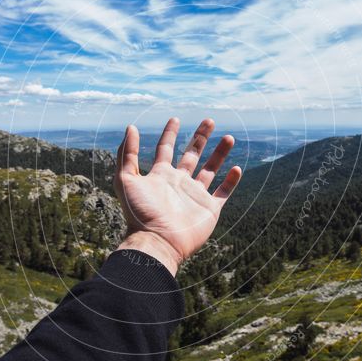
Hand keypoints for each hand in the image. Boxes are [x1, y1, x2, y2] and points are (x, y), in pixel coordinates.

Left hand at [114, 117, 241, 275]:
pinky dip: (231, 181)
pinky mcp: (209, 210)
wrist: (157, 242)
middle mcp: (179, 184)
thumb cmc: (140, 213)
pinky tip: (236, 168)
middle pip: (192, 155)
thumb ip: (127, 153)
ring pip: (210, 170)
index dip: (170, 133)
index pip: (166, 149)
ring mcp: (195, 196)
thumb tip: (130, 127)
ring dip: (219, 154)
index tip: (175, 119)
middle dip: (200, 137)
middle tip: (209, 120)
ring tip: (228, 137)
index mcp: (161, 176)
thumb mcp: (125, 179)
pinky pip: (223, 193)